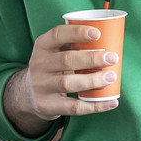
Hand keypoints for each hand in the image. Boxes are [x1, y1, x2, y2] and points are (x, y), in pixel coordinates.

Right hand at [3, 23, 119, 135]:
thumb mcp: (55, 51)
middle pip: (66, 60)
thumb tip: (111, 41)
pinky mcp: (47, 106)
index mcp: (42, 45)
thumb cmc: (53, 66)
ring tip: (111, 77)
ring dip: (92, 80)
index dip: (77, 33)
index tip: (97, 33)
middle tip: (112, 58)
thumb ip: (74, 45)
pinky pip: (73, 107)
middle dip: (91, 58)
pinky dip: (94, 106)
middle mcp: (39, 64)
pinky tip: (111, 102)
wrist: (29, 94)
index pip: (57, 35)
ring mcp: (41, 86)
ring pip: (68, 83)